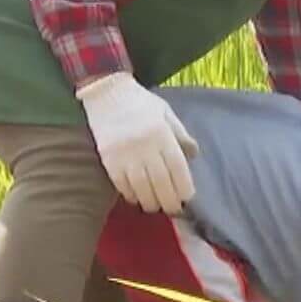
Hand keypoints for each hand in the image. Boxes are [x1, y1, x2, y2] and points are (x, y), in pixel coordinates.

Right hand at [76, 72, 198, 213]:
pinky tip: (137, 198)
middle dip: (169, 201)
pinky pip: (122, 185)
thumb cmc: (140, 103)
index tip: (187, 197)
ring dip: (151, 202)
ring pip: (141, 188)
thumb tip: (194, 155)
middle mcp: (144, 146)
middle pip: (161, 183)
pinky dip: (131, 195)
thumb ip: (180, 134)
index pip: (177, 167)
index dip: (184, 187)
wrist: (106, 92)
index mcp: (161, 134)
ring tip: (156, 206)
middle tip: (173, 209)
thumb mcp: (166, 112)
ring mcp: (125, 154)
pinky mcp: (108, 159)